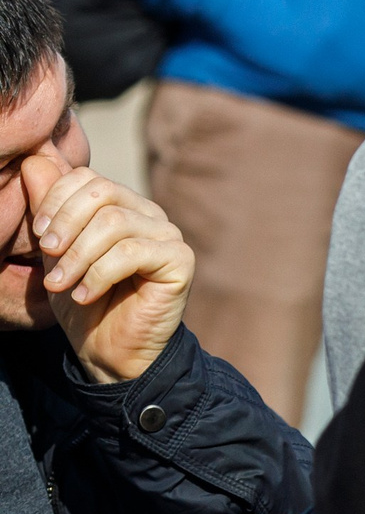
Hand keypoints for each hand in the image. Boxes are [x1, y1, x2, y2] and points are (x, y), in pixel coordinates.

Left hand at [22, 157, 191, 383]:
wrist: (111, 352)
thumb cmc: (83, 302)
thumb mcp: (53, 253)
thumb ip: (47, 209)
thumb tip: (35, 161)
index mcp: (122, 206)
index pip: (88, 178)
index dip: (56, 200)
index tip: (38, 237)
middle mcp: (149, 215)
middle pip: (103, 193)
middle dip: (66, 223)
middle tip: (46, 256)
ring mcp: (168, 236)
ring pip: (115, 223)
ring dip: (78, 256)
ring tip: (61, 285)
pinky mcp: (180, 261)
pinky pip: (132, 253)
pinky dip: (98, 275)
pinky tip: (85, 296)